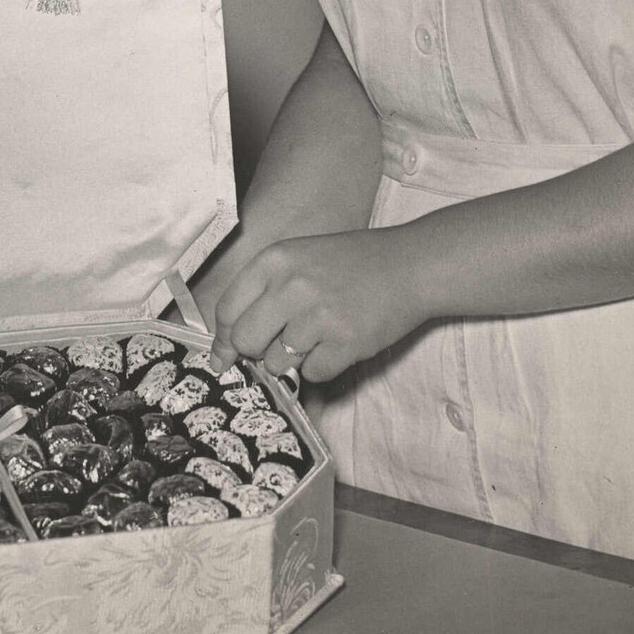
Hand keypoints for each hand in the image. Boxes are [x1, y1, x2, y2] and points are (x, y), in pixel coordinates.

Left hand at [209, 228, 428, 382]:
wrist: (410, 266)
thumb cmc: (352, 263)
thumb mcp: (299, 259)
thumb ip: (263, 293)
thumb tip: (227, 347)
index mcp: (275, 260)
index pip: (226, 310)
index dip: (223, 339)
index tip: (224, 357)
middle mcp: (292, 286)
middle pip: (245, 341)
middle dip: (256, 351)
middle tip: (278, 343)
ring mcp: (319, 316)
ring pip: (277, 362)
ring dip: (294, 358)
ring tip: (319, 333)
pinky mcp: (345, 343)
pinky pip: (312, 374)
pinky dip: (322, 365)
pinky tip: (339, 341)